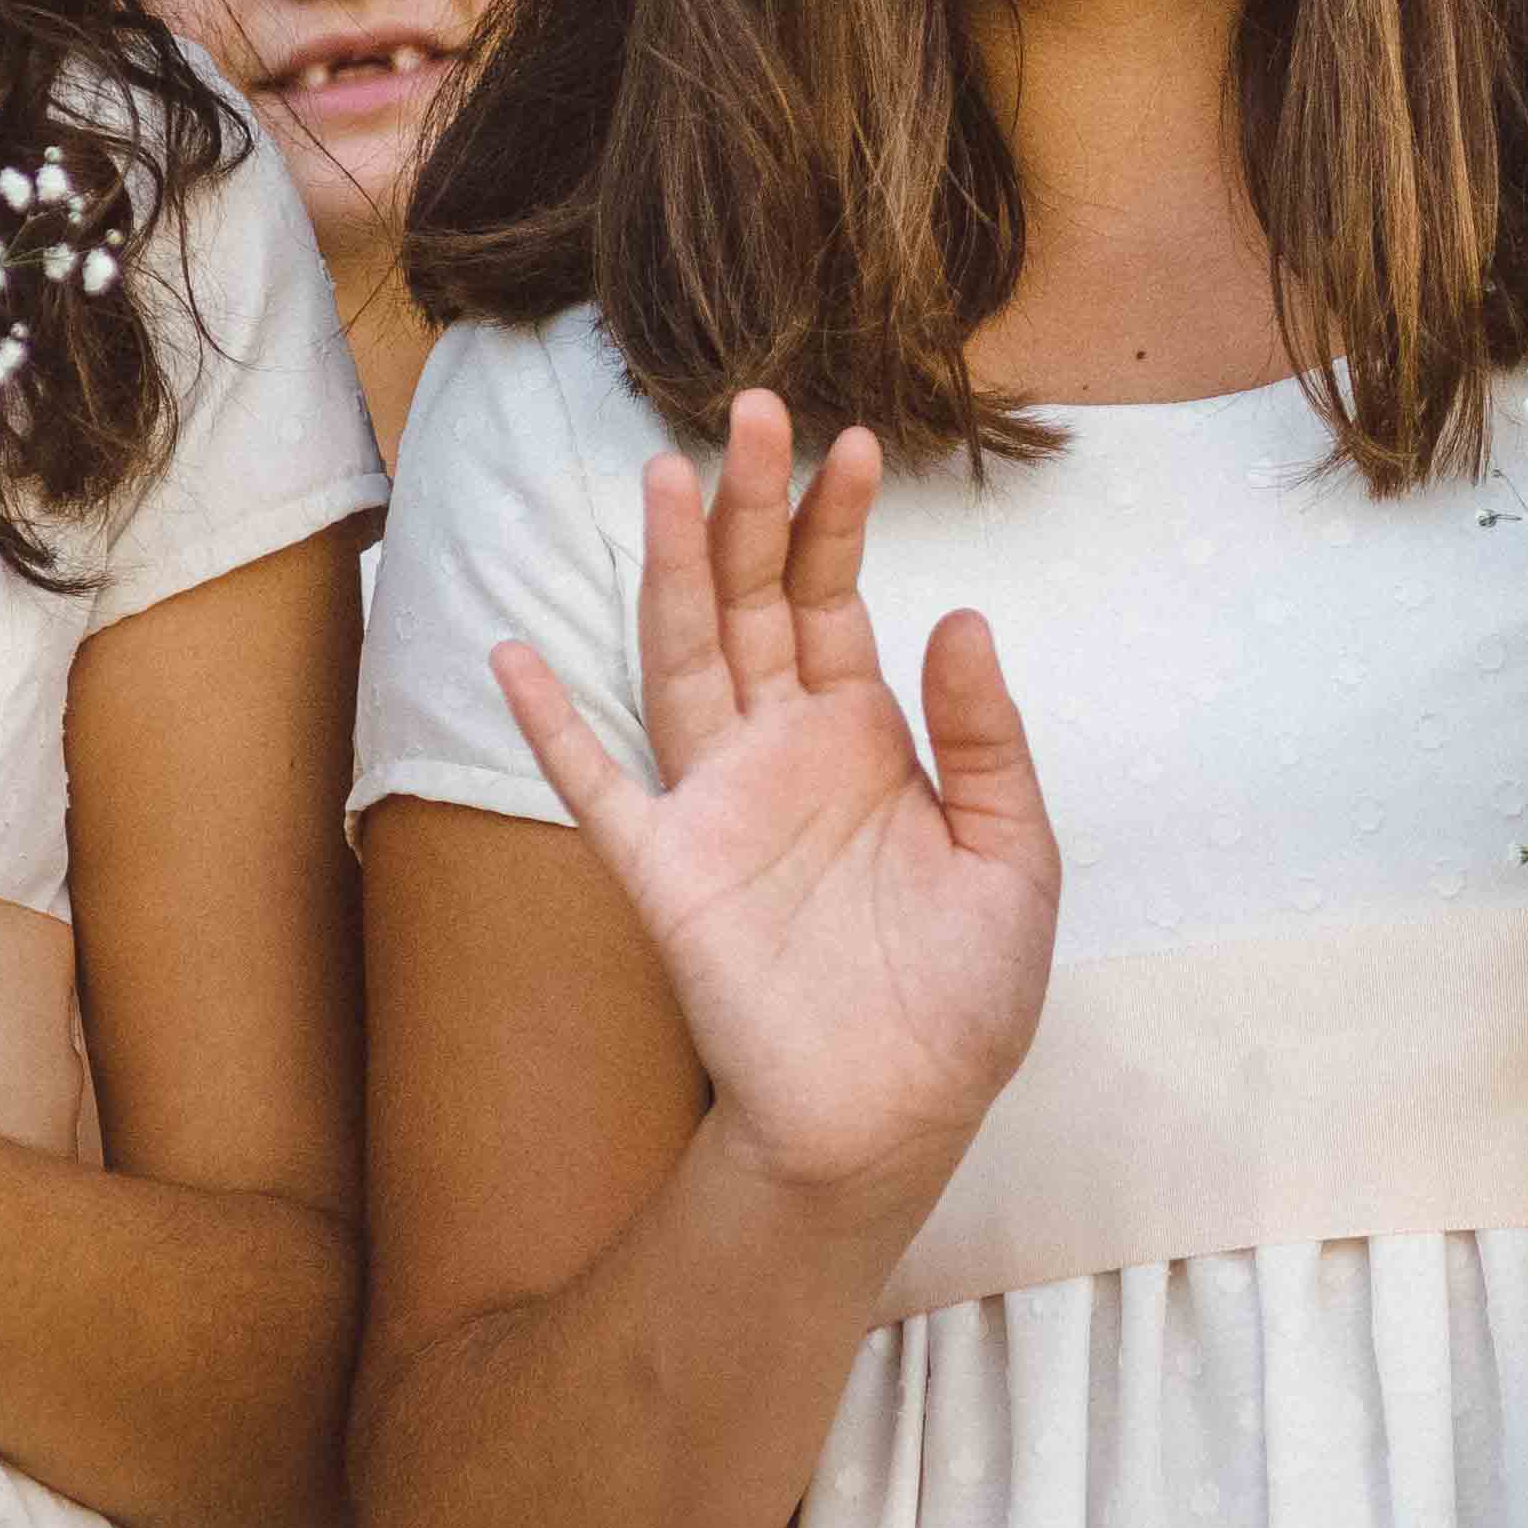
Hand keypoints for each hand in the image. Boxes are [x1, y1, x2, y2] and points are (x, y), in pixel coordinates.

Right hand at [484, 390, 1058, 1215]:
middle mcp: (778, 750)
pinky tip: (512, 655)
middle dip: (748, 508)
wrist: (897, 1119)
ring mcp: (714, 803)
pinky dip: (551, 725)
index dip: (835, 524)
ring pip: (679, 659)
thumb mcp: (1014, 857)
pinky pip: (596, 787)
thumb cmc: (959, 997)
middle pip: (747, 601)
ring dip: (667, 572)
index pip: (832, 599)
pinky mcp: (667, 871)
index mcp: (861, 737)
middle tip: (752, 408)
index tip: (852, 443)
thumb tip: (960, 616)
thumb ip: (990, 741)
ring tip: (665, 479)